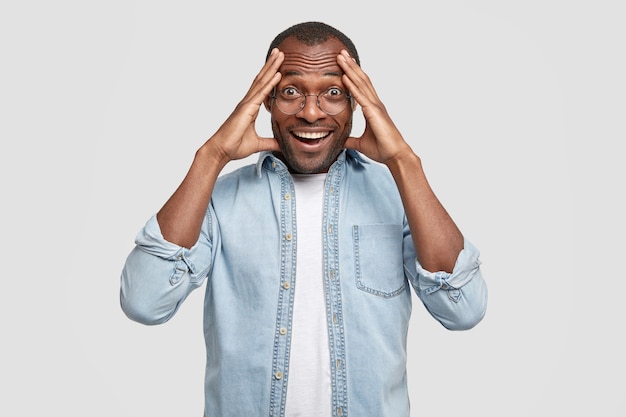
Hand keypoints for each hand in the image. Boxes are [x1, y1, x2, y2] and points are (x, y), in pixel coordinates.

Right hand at [203, 48, 283, 165]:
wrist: (221, 151)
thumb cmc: (234, 146)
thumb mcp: (258, 144)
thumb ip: (270, 142)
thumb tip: (281, 145)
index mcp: (250, 108)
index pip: (262, 88)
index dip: (270, 75)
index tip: (279, 65)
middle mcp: (248, 102)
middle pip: (261, 79)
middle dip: (271, 65)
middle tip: (279, 52)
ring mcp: (246, 104)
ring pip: (261, 81)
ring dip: (271, 67)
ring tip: (279, 55)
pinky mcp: (246, 109)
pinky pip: (261, 94)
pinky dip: (270, 83)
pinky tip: (277, 74)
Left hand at [338, 50, 412, 164]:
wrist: (395, 155)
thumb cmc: (382, 149)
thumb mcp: (361, 144)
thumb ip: (351, 141)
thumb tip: (342, 142)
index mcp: (373, 108)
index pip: (361, 87)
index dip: (353, 74)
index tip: (345, 63)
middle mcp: (375, 104)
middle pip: (361, 79)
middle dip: (351, 65)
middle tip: (341, 53)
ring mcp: (375, 107)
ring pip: (361, 83)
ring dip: (350, 69)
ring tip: (341, 58)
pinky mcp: (374, 113)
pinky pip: (361, 97)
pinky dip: (352, 86)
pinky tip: (345, 77)